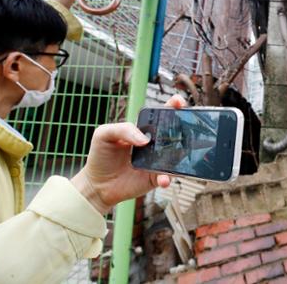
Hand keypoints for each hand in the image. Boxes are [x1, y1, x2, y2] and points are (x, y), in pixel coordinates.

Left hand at [71, 94, 188, 213]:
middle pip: (175, 132)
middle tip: (189, 126)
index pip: (161, 114)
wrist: (96, 185)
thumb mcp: (104, 134)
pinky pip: (168, 176)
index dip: (173, 106)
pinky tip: (163, 179)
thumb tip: (145, 140)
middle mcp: (154, 143)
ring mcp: (157, 160)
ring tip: (176, 157)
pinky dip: (168, 178)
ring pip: (176, 155)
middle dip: (185, 126)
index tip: (179, 101)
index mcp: (143, 129)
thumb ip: (123, 129)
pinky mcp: (156, 177)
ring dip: (181, 154)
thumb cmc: (100, 156)